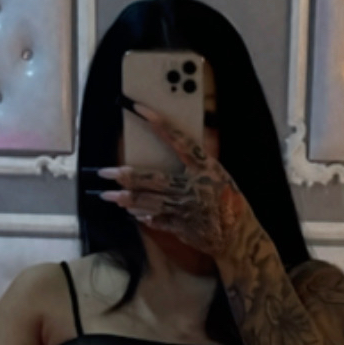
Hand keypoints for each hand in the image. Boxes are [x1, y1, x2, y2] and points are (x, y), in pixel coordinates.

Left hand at [90, 103, 250, 264]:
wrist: (238, 234)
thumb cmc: (230, 200)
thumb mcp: (219, 174)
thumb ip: (197, 162)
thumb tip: (178, 143)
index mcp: (204, 167)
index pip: (178, 139)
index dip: (159, 123)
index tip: (139, 109)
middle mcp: (192, 186)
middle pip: (152, 179)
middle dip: (126, 176)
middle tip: (105, 173)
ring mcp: (184, 209)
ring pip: (149, 201)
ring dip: (126, 198)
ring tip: (108, 195)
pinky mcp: (180, 227)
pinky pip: (156, 219)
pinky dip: (143, 215)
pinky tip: (130, 211)